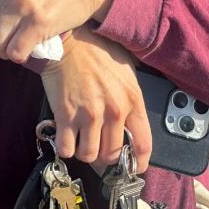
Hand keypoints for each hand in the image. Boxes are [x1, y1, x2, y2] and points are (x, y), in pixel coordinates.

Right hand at [40, 27, 150, 171]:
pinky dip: (66, 148)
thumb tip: (134, 123)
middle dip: (106, 156)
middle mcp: (113, 110)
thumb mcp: (127, 70)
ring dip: (85, 152)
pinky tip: (67, 137)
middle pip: (112, 154)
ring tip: (83, 141)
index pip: (143, 143)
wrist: (70, 41)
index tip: (134, 167)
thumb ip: (132, 98)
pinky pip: (67, 149)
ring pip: (89, 155)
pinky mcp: (66, 115)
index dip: (139, 162)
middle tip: (99, 148)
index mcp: (132, 100)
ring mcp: (89, 115)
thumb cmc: (98, 53)